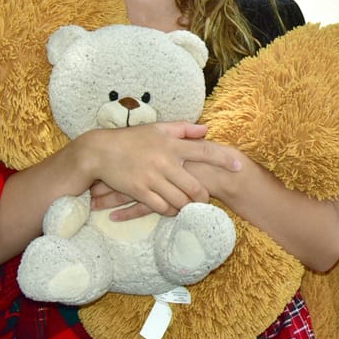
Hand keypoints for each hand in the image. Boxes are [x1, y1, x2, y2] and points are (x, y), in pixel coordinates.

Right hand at [82, 121, 240, 218]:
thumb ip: (183, 129)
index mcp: (171, 144)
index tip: (239, 166)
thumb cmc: (131, 139)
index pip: (204, 150)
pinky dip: (169, 210)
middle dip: (203, 197)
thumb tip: (206, 129)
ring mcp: (152, 178)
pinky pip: (161, 207)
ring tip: (189, 206)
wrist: (99, 152)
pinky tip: (171, 209)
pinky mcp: (139, 191)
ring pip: (180, 200)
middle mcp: (165, 161)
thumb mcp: (157, 128)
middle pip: (195, 186)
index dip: (223, 159)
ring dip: (187, 206)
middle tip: (206, 200)